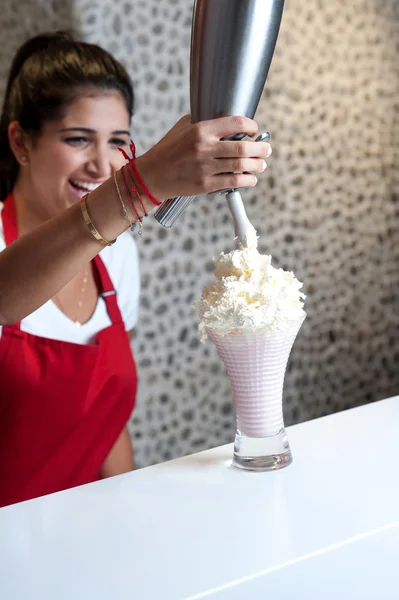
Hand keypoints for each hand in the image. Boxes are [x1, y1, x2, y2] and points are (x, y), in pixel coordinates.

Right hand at [135, 115, 271, 201]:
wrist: (153, 175)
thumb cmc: (169, 149)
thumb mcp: (183, 127)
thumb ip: (204, 122)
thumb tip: (229, 122)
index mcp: (201, 130)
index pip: (236, 123)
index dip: (251, 126)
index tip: (255, 130)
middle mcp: (204, 148)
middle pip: (243, 146)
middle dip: (261, 148)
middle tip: (266, 149)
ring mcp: (205, 168)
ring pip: (241, 165)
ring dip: (257, 165)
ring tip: (261, 164)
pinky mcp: (205, 185)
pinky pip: (233, 182)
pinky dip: (247, 180)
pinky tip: (251, 178)